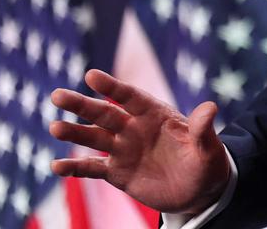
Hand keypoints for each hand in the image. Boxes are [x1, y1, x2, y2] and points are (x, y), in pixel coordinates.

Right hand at [49, 69, 229, 213]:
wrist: (199, 191)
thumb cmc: (206, 163)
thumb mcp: (208, 148)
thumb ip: (203, 129)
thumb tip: (211, 107)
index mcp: (156, 115)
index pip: (130, 97)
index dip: (111, 86)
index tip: (91, 76)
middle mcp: (135, 128)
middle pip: (104, 114)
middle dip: (81, 105)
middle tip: (57, 95)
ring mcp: (124, 150)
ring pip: (94, 138)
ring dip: (74, 133)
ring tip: (54, 127)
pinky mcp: (118, 173)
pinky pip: (92, 169)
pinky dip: (75, 168)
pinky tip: (56, 166)